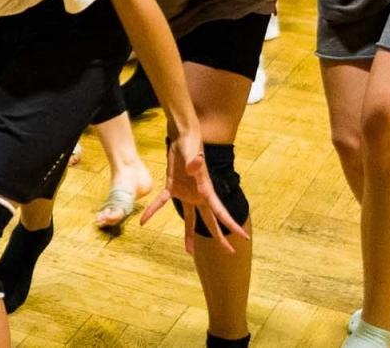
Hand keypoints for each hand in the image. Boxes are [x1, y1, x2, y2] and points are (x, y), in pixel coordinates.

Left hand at [140, 132, 248, 254]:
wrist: (182, 137)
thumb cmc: (191, 144)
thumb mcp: (193, 153)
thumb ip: (194, 162)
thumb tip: (196, 164)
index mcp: (206, 190)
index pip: (220, 211)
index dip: (231, 224)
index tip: (244, 236)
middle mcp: (198, 195)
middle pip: (209, 220)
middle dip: (219, 236)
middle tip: (229, 252)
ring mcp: (186, 193)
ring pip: (189, 219)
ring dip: (189, 234)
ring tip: (189, 251)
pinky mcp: (173, 187)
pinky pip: (162, 203)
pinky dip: (153, 211)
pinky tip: (144, 221)